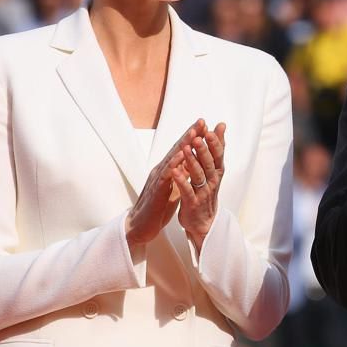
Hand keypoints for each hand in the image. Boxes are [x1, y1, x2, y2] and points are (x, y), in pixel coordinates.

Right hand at [125, 119, 205, 245]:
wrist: (141, 226)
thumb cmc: (158, 206)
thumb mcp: (174, 187)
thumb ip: (180, 174)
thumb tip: (191, 164)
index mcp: (168, 170)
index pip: (182, 150)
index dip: (193, 137)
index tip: (205, 125)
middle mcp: (162, 170)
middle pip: (177, 149)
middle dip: (190, 134)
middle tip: (202, 121)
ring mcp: (158, 179)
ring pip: (172, 158)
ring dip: (183, 145)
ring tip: (194, 132)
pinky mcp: (156, 190)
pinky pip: (166, 176)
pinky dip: (173, 165)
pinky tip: (181, 157)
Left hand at [172, 122, 225, 249]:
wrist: (203, 222)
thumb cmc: (206, 191)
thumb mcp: (213, 169)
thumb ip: (216, 148)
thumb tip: (221, 126)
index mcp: (216, 172)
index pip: (218, 155)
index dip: (215, 143)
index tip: (211, 129)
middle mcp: (212, 181)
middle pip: (210, 163)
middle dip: (205, 149)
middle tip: (199, 136)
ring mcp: (202, 192)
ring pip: (199, 175)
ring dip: (193, 161)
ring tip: (186, 149)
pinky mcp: (192, 203)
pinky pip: (187, 191)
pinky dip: (181, 181)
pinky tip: (175, 171)